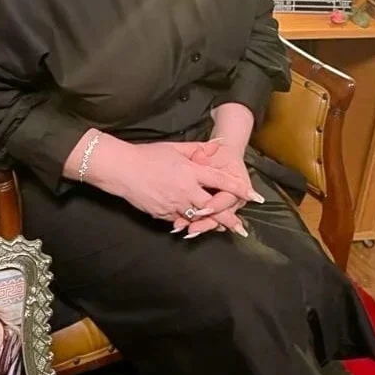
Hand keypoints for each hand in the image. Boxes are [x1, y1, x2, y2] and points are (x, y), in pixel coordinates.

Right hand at [107, 140, 262, 223]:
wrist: (122, 169)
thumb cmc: (147, 155)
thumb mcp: (174, 148)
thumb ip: (198, 149)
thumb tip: (218, 145)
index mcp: (190, 172)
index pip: (220, 182)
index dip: (238, 189)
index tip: (252, 196)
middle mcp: (185, 190)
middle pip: (213, 208)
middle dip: (228, 217)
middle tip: (240, 226)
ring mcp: (174, 204)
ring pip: (198, 218)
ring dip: (210, 224)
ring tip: (222, 229)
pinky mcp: (162, 214)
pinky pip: (180, 220)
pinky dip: (188, 223)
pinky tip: (194, 227)